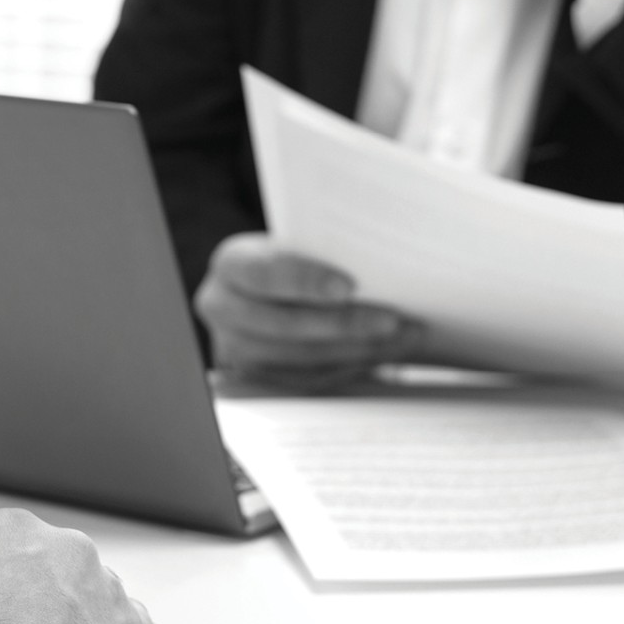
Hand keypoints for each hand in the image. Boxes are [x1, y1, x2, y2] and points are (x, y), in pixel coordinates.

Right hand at [195, 233, 421, 391]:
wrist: (277, 289)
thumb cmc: (300, 258)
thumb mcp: (302, 243)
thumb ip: (327, 250)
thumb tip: (382, 261)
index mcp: (231, 264)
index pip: (263, 272)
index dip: (305, 280)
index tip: (349, 286)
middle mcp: (221, 307)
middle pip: (282, 325)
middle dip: (342, 325)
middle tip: (392, 319)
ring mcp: (235, 349)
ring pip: (298, 359)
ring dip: (356, 350)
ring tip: (402, 337)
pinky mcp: (258, 378)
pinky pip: (308, 380)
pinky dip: (349, 367)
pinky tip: (382, 353)